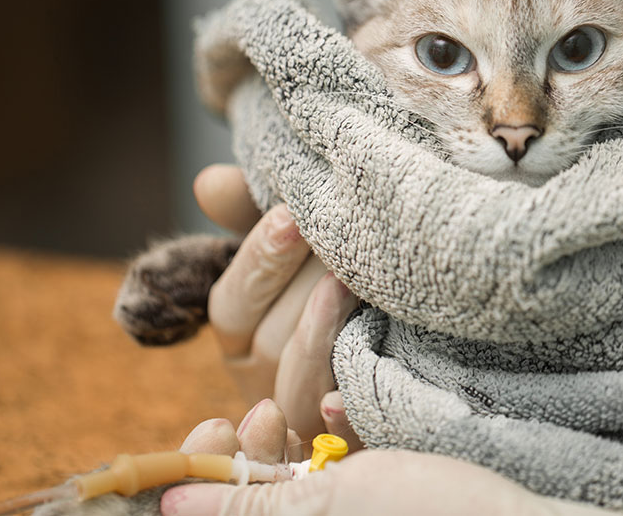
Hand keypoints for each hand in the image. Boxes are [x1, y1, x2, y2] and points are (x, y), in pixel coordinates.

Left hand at [162, 406, 622, 515]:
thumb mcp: (335, 508)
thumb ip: (252, 508)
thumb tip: (169, 507)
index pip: (227, 505)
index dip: (207, 471)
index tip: (214, 429)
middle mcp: (316, 514)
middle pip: (255, 481)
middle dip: (253, 438)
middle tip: (262, 409)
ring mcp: (345, 501)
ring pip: (294, 459)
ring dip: (295, 416)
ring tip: (305, 400)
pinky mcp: (372, 480)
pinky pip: (334, 450)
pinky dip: (332, 422)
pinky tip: (341, 407)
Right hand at [194, 165, 360, 449]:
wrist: (414, 339)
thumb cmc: (338, 282)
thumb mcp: (295, 248)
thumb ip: (253, 215)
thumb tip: (209, 182)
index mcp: (244, 336)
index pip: (233, 304)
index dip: (259, 260)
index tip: (292, 216)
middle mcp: (266, 381)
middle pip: (267, 343)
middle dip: (302, 288)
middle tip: (342, 242)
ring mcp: (307, 415)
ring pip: (296, 388)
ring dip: (319, 336)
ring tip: (353, 285)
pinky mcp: (352, 439)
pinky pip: (338, 440)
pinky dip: (339, 418)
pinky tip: (345, 395)